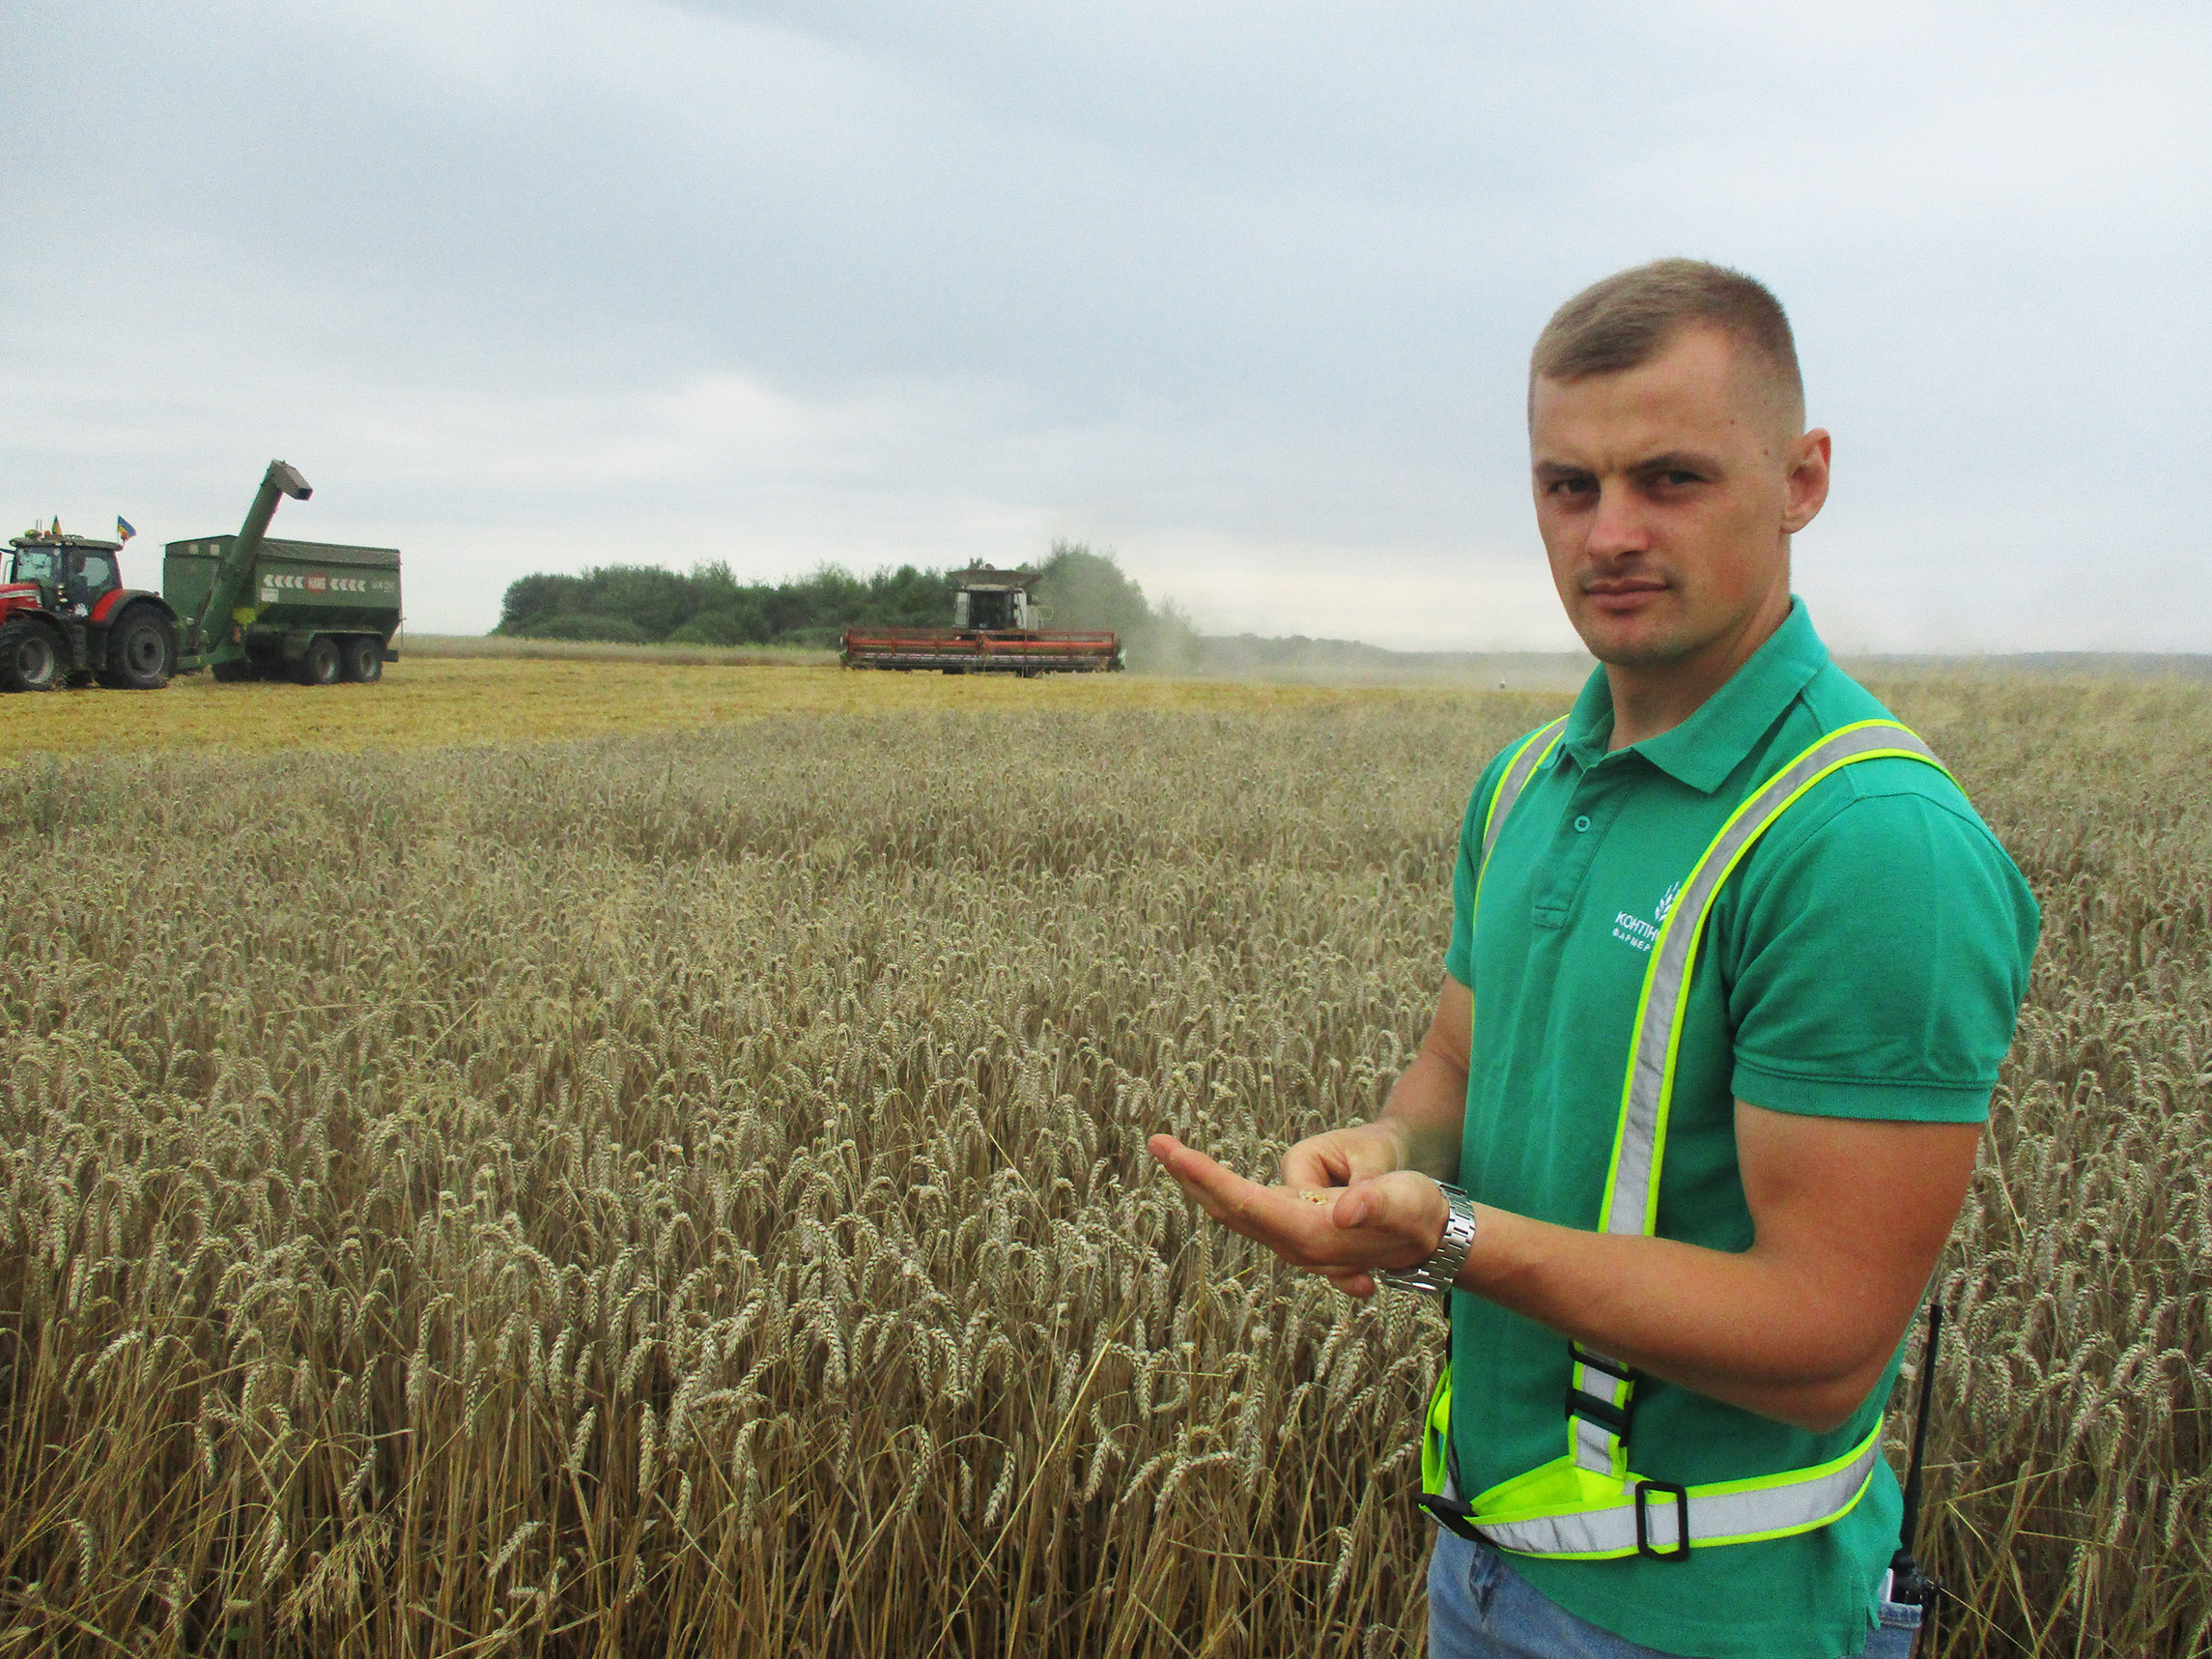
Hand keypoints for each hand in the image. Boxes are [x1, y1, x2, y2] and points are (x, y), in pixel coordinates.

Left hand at [1147, 1133, 1448, 1297]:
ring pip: (1236, 1213)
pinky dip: (1222, 1193)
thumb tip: (1343, 1208)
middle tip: (1157, 1143)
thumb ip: (1374, 1201)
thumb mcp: (1405, 1198)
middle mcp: (1294, 1246)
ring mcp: (1293, 1244)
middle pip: (1229, 1211)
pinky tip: (1204, 1182)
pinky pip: (1250, 1212)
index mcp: (1311, 1235)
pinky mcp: (1299, 1233)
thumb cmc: (1419, 1210)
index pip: (1245, 1203)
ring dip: (1202, 1184)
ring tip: (1171, 1154)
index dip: (1206, 1177)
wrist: (1433, 1238)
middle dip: (1190, 1177)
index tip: (1173, 1152)